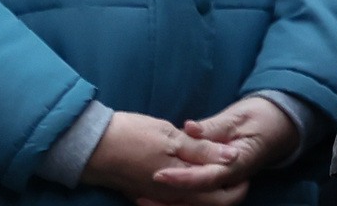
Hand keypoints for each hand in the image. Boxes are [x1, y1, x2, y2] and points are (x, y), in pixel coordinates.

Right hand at [80, 112, 237, 203]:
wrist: (92, 146)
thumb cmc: (133, 137)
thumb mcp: (173, 138)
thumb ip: (203, 150)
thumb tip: (232, 157)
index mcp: (183, 186)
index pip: (222, 197)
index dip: (238, 183)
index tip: (244, 164)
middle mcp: (172, 198)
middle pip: (210, 203)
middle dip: (226, 189)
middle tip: (230, 164)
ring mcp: (159, 198)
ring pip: (192, 201)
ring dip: (206, 187)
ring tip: (212, 161)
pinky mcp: (148, 193)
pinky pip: (175, 199)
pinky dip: (187, 188)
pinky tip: (189, 169)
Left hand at [144, 95, 298, 201]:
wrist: (277, 127)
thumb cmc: (259, 118)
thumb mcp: (238, 117)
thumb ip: (213, 127)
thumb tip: (189, 128)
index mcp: (239, 163)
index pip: (209, 177)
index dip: (183, 178)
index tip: (159, 174)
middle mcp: (232, 180)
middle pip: (202, 201)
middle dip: (172, 201)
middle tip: (142, 195)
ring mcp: (226, 185)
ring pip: (198, 204)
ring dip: (170, 204)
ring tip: (141, 198)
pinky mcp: (217, 184)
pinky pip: (196, 198)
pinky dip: (175, 200)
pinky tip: (153, 196)